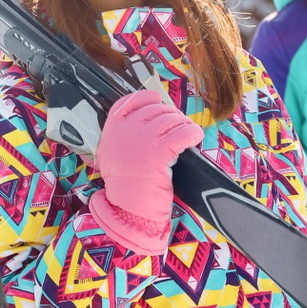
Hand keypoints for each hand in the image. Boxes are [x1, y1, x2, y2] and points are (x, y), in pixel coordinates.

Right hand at [87, 90, 206, 253]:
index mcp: (112, 129)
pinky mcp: (160, 150)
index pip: (130, 101)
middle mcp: (126, 130)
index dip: (147, 99)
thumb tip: (146, 125)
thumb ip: (121, 138)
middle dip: (172, 116)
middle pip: (157, 110)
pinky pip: (184, 132)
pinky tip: (194, 138)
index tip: (158, 101)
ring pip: (173, 119)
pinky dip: (193, 134)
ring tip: (188, 135)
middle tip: (178, 129)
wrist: (129, 208)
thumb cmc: (125, 187)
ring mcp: (143, 139)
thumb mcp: (111, 157)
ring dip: (184, 125)